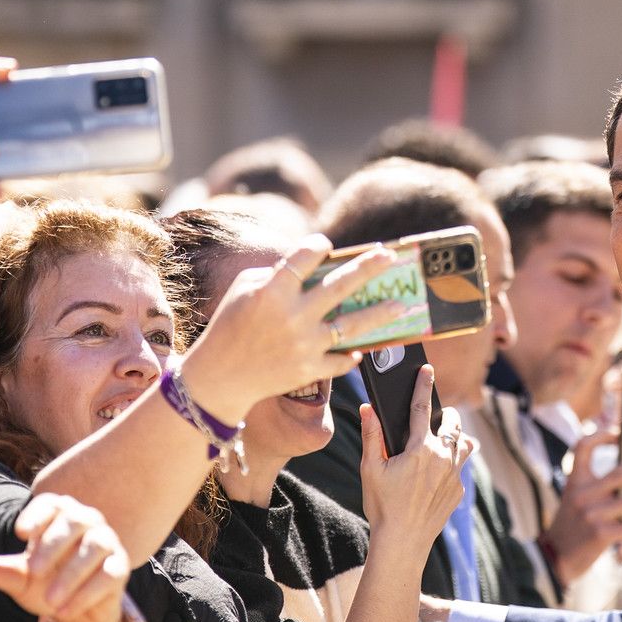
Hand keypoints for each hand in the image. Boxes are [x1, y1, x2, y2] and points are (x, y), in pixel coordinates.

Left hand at [0, 492, 132, 621]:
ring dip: (71, 574)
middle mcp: (87, 521)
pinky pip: (109, 574)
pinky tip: (65, 611)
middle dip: (53, 545)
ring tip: (50, 600)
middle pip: (74, 521)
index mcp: (60, 515)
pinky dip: (87, 593)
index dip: (37, 515)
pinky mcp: (119, 567)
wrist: (74, 609)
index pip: (51, 504)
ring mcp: (106, 542)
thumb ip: (8, 573)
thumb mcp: (24, 580)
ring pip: (93, 548)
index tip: (20, 533)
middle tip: (33, 570)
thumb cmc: (46, 582)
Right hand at [179, 236, 410, 420]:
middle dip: (368, 268)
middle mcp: (293, 316)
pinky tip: (361, 348)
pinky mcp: (309, 370)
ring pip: (352, 326)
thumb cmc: (229, 325)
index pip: (304, 258)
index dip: (318, 246)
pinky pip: (340, 360)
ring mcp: (304, 345)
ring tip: (401, 305)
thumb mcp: (243, 289)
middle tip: (390, 256)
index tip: (326, 243)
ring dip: (379, 314)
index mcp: (272, 292)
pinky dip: (351, 354)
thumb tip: (309, 264)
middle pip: (340, 286)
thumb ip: (276, 274)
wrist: (221, 377)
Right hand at [359, 365, 472, 555]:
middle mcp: (443, 458)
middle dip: (446, 414)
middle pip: (453, 423)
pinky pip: (461, 468)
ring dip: (457, 436)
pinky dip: (453, 462)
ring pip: (465, 444)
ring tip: (446, 437)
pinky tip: (439, 470)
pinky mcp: (459, 491)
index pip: (422, 408)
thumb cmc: (383, 505)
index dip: (423, 385)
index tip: (427, 369)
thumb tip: (367, 408)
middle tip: (437, 415)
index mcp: (420, 448)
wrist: (403, 542)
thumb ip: (371, 435)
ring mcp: (454, 475)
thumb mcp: (371, 468)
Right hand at [544, 429, 621, 583]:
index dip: (599, 435)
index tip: (616, 434)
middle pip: (619, 473)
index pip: (582, 447)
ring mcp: (593, 514)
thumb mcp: (573, 499)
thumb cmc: (569, 527)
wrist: (552, 558)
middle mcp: (584, 494)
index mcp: (576, 482)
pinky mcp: (600, 534)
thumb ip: (594, 487)